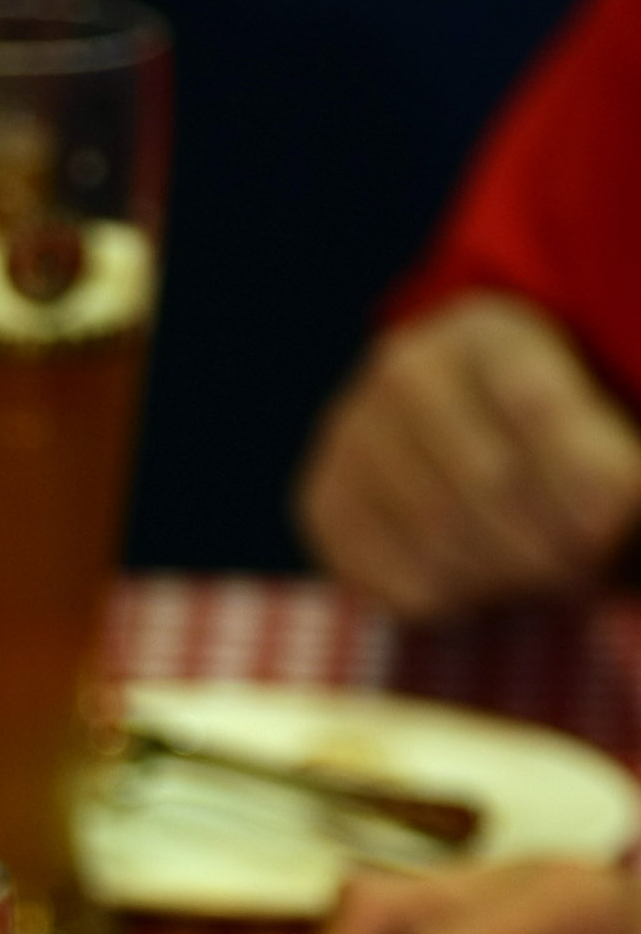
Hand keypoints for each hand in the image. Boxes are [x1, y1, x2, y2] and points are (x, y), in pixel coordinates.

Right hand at [295, 294, 640, 620]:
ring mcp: (350, 437)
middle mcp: (404, 371)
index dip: (590, 484)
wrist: (459, 448)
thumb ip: (603, 462)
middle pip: (489, 480)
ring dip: (507, 578)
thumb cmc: (549, 445)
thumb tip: (601, 517)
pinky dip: (454, 602)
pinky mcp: (321, 504)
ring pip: (440, 537)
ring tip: (536, 575)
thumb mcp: (596, 428)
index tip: (615, 525)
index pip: (539, 410)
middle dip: (551, 543)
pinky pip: (395, 582)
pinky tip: (478, 583)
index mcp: (486, 331)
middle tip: (581, 569)